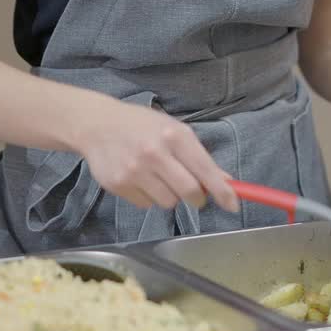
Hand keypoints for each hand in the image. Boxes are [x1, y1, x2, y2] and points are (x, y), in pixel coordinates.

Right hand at [73, 96, 239, 212]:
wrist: (97, 125)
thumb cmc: (142, 126)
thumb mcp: (174, 131)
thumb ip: (199, 157)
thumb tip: (226, 181)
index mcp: (174, 136)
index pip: (205, 170)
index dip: (223, 191)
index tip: (233, 205)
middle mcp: (155, 153)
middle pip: (189, 192)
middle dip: (197, 198)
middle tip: (195, 194)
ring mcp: (134, 171)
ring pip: (168, 202)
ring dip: (171, 196)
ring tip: (159, 177)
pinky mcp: (118, 185)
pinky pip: (146, 205)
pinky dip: (150, 197)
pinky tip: (141, 179)